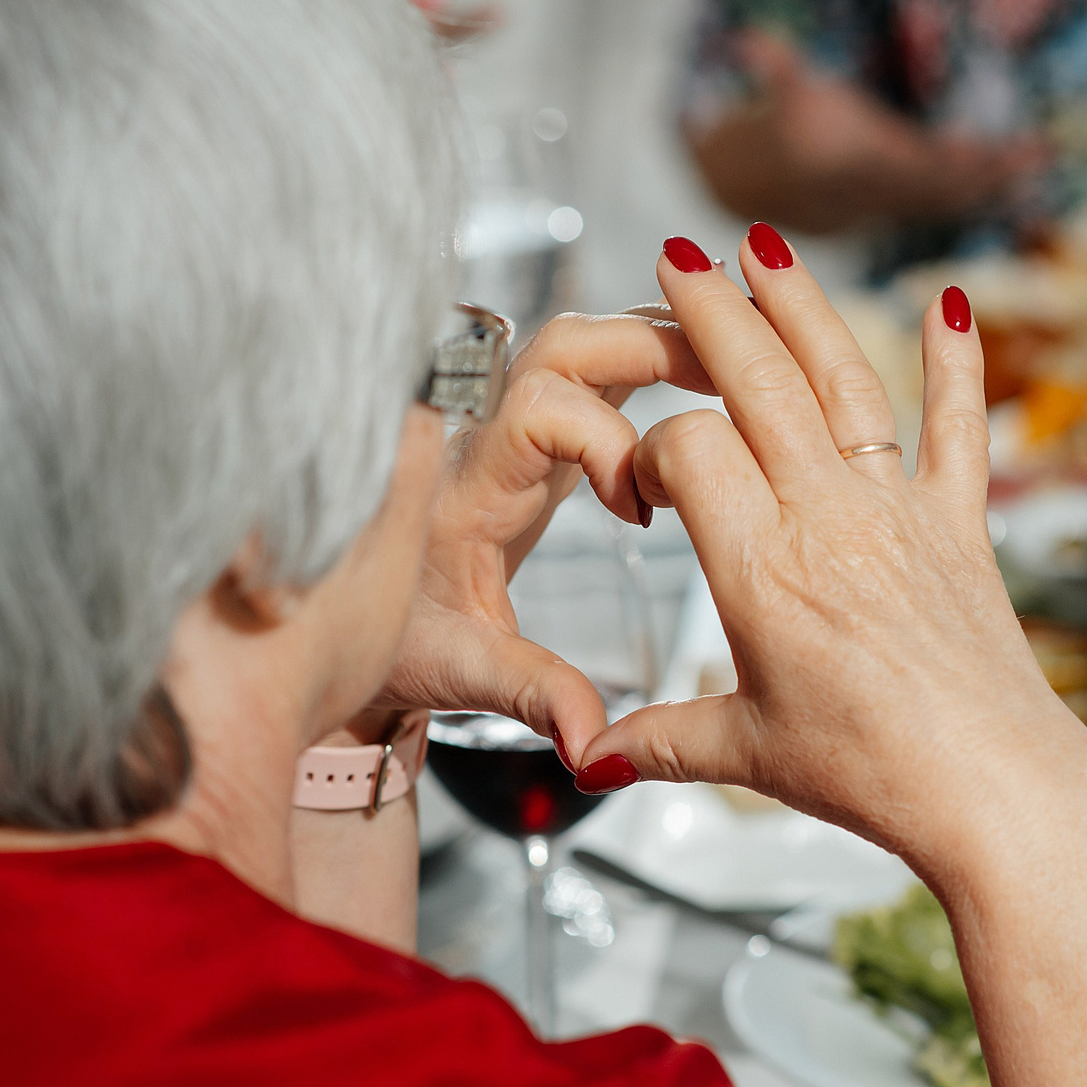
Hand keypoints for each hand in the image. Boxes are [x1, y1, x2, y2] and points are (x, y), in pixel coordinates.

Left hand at [367, 311, 713, 759]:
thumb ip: (533, 696)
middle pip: (566, 342)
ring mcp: (513, 429)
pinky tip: (708, 377)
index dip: (604, 441)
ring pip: (582, 341)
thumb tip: (593, 744)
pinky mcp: (538, 439)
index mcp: (466, 488)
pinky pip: (594, 370)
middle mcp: (486, 439)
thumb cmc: (399, 644)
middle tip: (726, 387)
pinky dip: (653, 360)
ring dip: (659, 342)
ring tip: (735, 370)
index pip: (538, 410)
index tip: (638, 512)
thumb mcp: (461, 673)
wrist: (351, 625)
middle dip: (651, 346)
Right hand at [575, 229, 1086, 868]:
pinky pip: (958, 429)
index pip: (689, 449)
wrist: (997, 793)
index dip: (653, 449)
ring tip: (765, 246)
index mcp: (762, 571)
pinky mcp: (960, 527)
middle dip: (713, 311)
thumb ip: (661, 740)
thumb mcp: (747, 756)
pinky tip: (951, 303)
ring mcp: (901, 514)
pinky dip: (958, 365)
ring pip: (846, 383)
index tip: (644, 487)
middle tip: (676, 257)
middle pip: (761, 383)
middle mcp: (831, 520)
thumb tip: (590, 758)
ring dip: (803, 306)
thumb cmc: (875, 776)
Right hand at [687, 31, 1043, 234]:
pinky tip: (1026, 173)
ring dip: (998, 180)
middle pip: (942, 186)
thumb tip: (747, 40)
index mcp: (855, 165)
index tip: (985, 151)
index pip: (910, 167)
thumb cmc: (781, 126)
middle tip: (1037, 153)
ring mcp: (893, 201)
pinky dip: (987, 188)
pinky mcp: (904, 202)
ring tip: (1040, 158)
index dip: (948, 162)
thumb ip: (771, 66)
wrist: (765, 190)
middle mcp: (879, 191)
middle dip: (988, 172)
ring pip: (953, 196)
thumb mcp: (779, 94)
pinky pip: (952, 199)